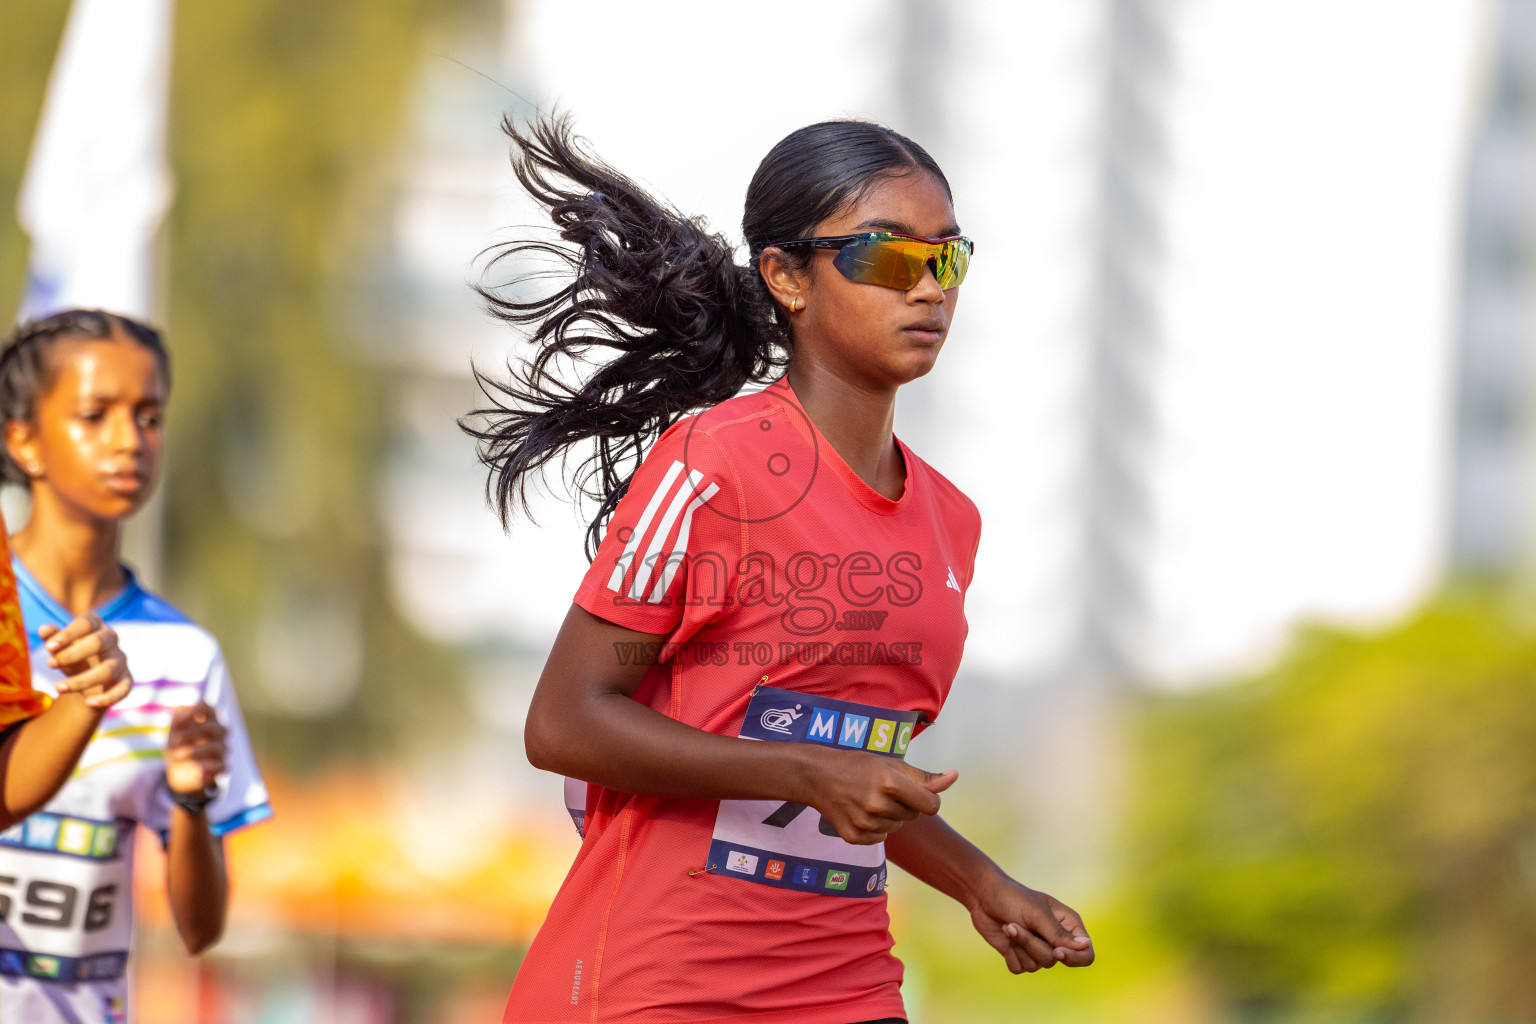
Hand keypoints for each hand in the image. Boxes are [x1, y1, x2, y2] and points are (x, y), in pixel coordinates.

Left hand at [41, 614, 131, 709]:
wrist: (88, 679)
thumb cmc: (72, 656)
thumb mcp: (60, 647)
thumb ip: (52, 638)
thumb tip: (44, 630)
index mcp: (96, 627)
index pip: (87, 623)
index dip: (68, 634)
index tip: (49, 647)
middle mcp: (111, 640)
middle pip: (100, 642)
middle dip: (73, 654)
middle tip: (50, 664)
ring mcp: (120, 661)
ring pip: (108, 669)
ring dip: (82, 680)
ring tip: (58, 688)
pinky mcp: (126, 680)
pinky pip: (123, 689)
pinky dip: (107, 698)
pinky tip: (89, 703)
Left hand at [165, 703, 226, 794]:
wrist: (180, 771)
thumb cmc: (179, 745)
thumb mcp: (174, 732)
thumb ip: (177, 720)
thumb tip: (181, 711)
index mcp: (208, 720)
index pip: (208, 709)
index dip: (195, 711)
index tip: (178, 722)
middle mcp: (219, 733)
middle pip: (211, 727)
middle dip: (191, 733)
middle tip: (174, 741)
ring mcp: (222, 749)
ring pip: (216, 747)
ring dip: (196, 751)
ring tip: (178, 756)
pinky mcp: (221, 766)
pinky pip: (221, 766)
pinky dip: (210, 768)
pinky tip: (198, 772)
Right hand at [804, 748, 957, 844]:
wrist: (818, 776)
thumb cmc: (859, 765)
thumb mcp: (892, 764)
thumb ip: (925, 776)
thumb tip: (955, 776)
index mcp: (890, 783)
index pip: (932, 805)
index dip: (928, 799)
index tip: (916, 791)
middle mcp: (877, 805)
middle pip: (913, 815)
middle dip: (905, 803)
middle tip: (882, 789)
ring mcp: (865, 823)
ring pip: (897, 826)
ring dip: (890, 815)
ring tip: (869, 799)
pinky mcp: (855, 837)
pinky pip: (881, 837)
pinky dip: (875, 827)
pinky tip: (860, 811)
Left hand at [968, 871, 1093, 973]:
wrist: (983, 895)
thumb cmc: (1013, 898)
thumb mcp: (1037, 914)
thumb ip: (1059, 934)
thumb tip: (1086, 946)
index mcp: (1068, 924)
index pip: (1085, 954)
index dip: (1073, 958)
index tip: (1056, 951)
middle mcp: (1055, 938)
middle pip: (1053, 960)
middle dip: (1032, 945)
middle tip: (1016, 924)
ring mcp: (1037, 947)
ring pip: (1036, 966)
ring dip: (1019, 947)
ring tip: (1009, 926)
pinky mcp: (1020, 954)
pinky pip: (1020, 968)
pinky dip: (1010, 955)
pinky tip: (1005, 937)